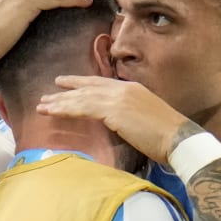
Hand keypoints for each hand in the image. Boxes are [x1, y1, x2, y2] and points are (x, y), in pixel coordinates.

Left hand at [37, 76, 188, 163]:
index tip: (65, 83)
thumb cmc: (167, 136)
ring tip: (42, 106)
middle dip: (65, 91)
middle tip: (47, 94)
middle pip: (88, 87)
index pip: (101, 83)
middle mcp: (123, 89)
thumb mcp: (146, 119)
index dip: (81, 83)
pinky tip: (53, 112)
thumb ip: (129, 116)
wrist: (178, 138)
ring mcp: (118, 98)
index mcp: (132, 89)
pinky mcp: (113, 111)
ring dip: (60, 102)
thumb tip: (118, 122)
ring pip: (82, 97)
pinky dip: (65, 109)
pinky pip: (83, 108)